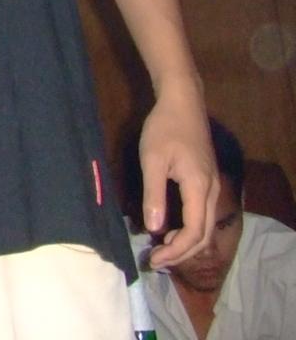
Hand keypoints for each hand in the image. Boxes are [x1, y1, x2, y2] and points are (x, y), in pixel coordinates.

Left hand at [139, 85, 218, 268]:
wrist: (183, 103)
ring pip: (204, 226)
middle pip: (203, 235)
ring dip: (185, 243)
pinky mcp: (206, 182)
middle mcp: (211, 193)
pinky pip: (201, 214)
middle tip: (156, 262)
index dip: (175, 250)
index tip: (154, 259)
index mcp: (199, 189)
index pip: (194, 232)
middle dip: (181, 253)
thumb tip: (154, 227)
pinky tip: (169, 229)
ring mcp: (212, 187)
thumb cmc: (164, 128)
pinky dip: (188, 229)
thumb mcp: (152, 160)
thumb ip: (153, 194)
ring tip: (161, 250)